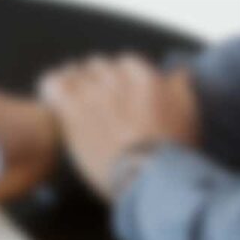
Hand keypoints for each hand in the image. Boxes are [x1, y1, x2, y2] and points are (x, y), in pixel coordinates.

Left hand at [40, 55, 199, 199]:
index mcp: (144, 77)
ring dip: (75, 82)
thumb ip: (180, 86)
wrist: (148, 176)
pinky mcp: (72, 112)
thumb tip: (178, 72)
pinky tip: (54, 97)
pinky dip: (52, 87)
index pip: (126, 62)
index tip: (121, 91)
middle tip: (99, 99)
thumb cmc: (172, 150)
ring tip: (73, 96)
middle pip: (99, 66)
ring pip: (76, 73)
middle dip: (99, 79)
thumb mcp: (188, 113)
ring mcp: (93, 94)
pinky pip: (54, 86)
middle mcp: (117, 80)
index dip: (122, 77)